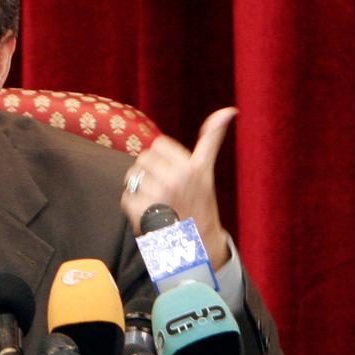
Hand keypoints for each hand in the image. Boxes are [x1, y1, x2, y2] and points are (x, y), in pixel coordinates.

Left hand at [120, 107, 236, 267]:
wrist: (197, 244)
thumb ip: (212, 139)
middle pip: (142, 160)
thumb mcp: (206, 170)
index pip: (157, 146)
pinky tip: (149, 213)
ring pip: (132, 177)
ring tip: (156, 201)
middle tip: (161, 189)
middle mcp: (175, 179)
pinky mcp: (143, 212)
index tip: (170, 173)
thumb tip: (228, 110)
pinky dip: (133, 206)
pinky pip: (125, 197)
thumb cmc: (201, 204)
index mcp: (190, 167)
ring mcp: (158, 196)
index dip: (160, 159)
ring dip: (139, 189)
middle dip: (148, 173)